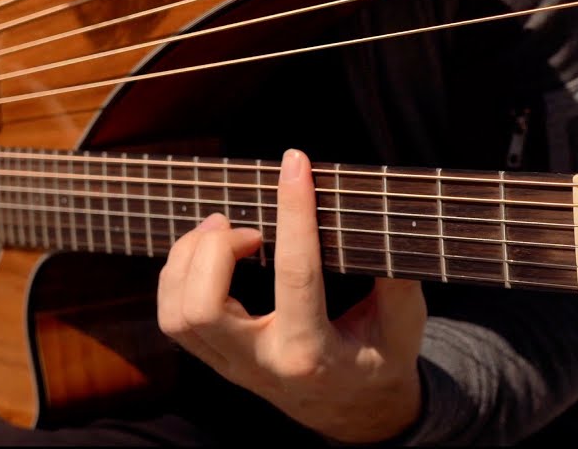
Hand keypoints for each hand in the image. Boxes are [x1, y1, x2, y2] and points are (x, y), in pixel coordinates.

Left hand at [157, 149, 426, 442]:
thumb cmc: (381, 360)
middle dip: (216, 249)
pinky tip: (210, 251)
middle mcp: (261, 364)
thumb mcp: (404, 324)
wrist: (355, 413)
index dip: (295, 212)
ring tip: (223, 228)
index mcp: (312, 354)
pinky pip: (172, 317)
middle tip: (248, 225)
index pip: (296, 275)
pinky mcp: (215, 359)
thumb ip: (398, 278)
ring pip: (177, 314)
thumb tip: (386, 220)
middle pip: (202, 308)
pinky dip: (179, 273)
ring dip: (189, 258)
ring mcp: (231, 366)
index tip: (295, 165)